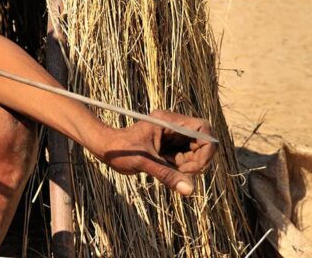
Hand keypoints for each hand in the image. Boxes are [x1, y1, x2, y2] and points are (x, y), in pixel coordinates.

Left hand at [95, 110, 215, 196]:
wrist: (105, 149)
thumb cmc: (120, 150)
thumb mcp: (144, 162)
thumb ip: (167, 175)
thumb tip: (189, 190)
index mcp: (168, 121)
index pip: (203, 129)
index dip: (205, 149)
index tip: (193, 166)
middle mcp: (173, 127)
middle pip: (202, 142)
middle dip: (196, 161)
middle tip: (181, 172)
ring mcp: (172, 137)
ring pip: (195, 153)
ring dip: (189, 166)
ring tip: (170, 170)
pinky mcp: (169, 147)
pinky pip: (185, 159)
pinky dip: (181, 169)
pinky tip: (166, 170)